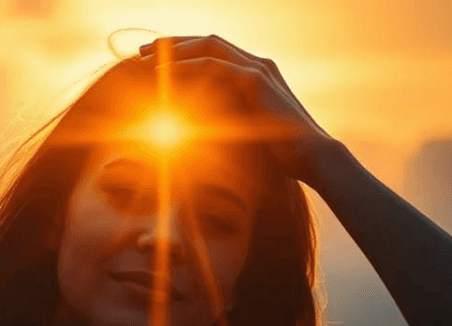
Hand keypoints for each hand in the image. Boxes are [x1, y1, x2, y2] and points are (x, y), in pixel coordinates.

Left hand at [139, 35, 341, 183]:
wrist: (311, 159)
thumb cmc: (279, 154)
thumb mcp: (242, 133)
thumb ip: (220, 122)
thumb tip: (187, 131)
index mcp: (254, 74)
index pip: (211, 52)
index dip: (181, 53)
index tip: (152, 62)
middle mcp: (256, 64)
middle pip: (206, 41)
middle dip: (172, 44)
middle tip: (141, 52)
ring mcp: (258, 68)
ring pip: (208, 46)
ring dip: (174, 50)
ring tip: (146, 59)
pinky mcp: (256, 79)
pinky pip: (214, 64)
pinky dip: (187, 66)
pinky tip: (164, 74)